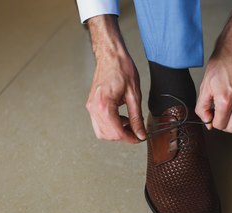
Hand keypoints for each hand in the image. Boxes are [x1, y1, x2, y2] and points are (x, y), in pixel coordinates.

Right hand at [85, 15, 145, 142]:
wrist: (111, 55)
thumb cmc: (121, 69)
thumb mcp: (134, 95)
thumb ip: (137, 117)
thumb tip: (140, 133)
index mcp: (104, 105)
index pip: (116, 132)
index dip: (130, 138)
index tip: (139, 138)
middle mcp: (94, 108)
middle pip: (107, 135)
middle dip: (123, 137)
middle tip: (137, 132)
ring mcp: (91, 107)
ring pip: (102, 132)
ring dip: (116, 132)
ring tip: (130, 123)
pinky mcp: (92, 105)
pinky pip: (99, 123)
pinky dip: (111, 126)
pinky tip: (122, 118)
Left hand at [195, 0, 231, 132]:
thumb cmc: (222, 63)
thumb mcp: (205, 85)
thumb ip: (202, 107)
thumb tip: (207, 121)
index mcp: (225, 99)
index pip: (220, 125)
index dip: (213, 122)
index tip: (212, 115)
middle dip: (224, 124)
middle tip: (220, 114)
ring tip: (228, 107)